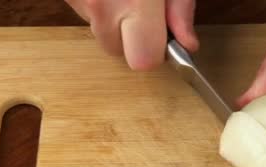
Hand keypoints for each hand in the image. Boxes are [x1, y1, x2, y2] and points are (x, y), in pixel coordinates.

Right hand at [65, 0, 198, 69]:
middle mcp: (100, 7)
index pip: (144, 61)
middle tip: (141, 6)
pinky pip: (84, 15)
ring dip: (112, 20)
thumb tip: (187, 44)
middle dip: (131, 36)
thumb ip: (181, 8)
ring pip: (99, 34)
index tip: (161, 34)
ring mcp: (77, 1)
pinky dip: (97, 7)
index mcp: (135, 1)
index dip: (156, 50)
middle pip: (118, 52)